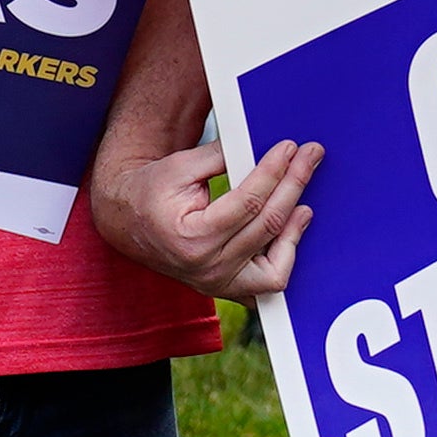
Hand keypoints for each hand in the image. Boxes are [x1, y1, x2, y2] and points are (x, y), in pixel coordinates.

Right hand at [94, 130, 319, 299]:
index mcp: (192, 237)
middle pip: (266, 226)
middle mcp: (207, 268)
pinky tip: (290, 234)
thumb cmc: (151, 192)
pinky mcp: (226, 289)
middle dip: (293, 186)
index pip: (248, 202)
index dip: (273, 172)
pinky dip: (282, 260)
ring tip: (304, 205)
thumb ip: (221, 157)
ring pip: (275, 267)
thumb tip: (262, 147)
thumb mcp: (179, 166)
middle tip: (309, 158)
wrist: (127, 223)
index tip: (289, 148)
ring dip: (294, 233)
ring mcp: (218, 284)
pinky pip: (266, 285)